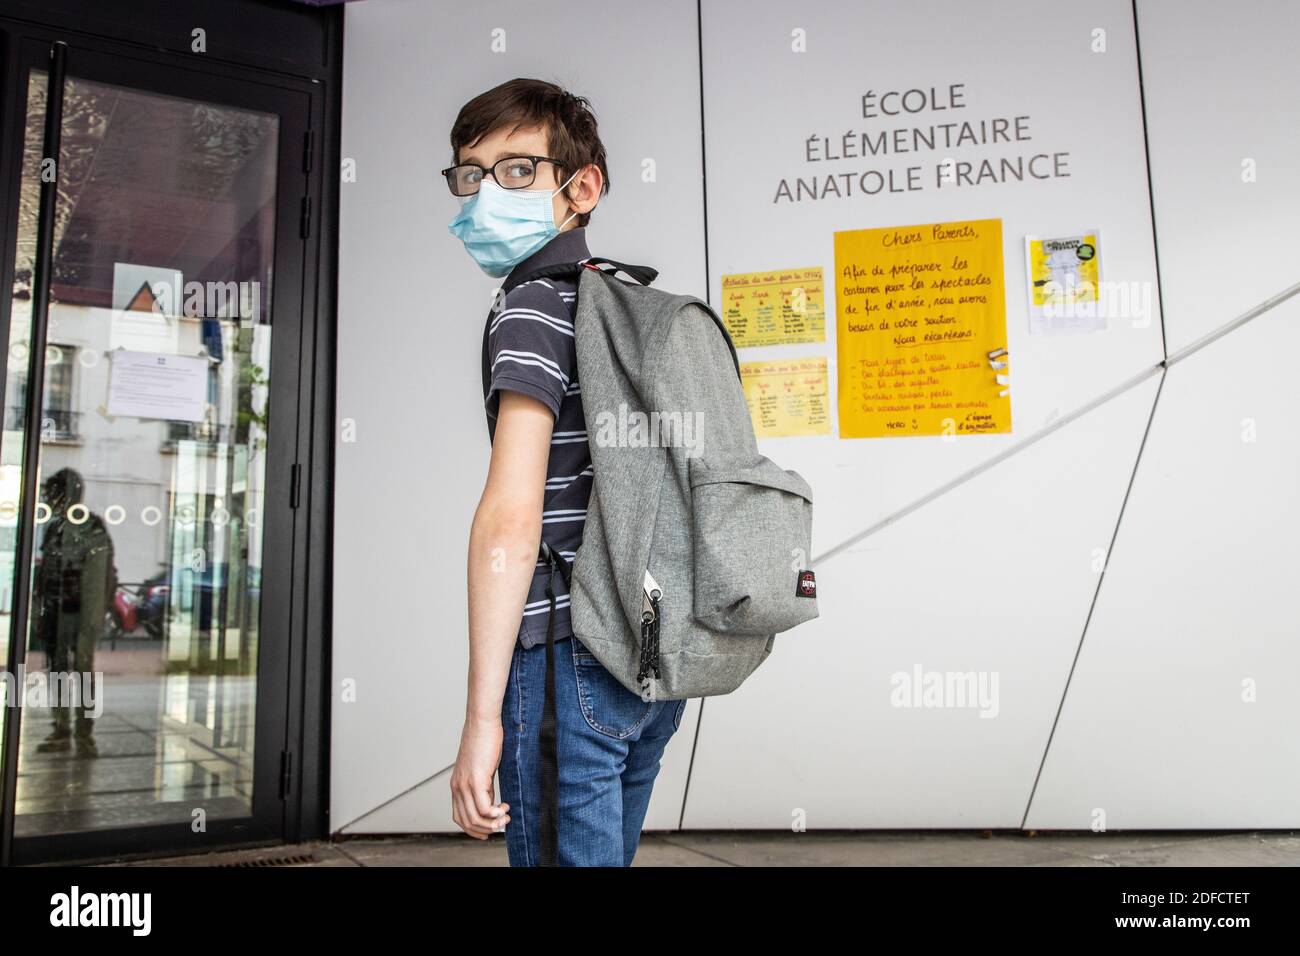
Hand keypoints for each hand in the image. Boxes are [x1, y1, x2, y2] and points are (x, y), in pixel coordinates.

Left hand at [450, 716, 509, 838]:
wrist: (482, 722)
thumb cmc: (484, 740)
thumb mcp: (481, 768)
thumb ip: (483, 785)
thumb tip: (491, 801)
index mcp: (457, 785)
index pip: (459, 818)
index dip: (474, 829)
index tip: (490, 830)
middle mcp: (457, 788)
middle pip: (467, 822)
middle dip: (486, 829)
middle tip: (502, 824)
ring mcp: (465, 785)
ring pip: (475, 818)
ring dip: (493, 824)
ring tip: (506, 818)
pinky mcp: (476, 780)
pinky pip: (484, 808)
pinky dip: (496, 814)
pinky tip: (505, 809)